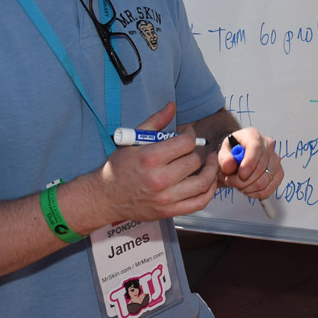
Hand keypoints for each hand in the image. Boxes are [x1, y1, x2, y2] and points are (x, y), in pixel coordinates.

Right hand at [96, 102, 220, 221]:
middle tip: (192, 149)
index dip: (191, 135)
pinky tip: (208, 181)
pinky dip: (209, 191)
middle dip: (196, 151)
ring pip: (202, 182)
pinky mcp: (169, 211)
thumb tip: (172, 105)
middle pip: (193, 161)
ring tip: (210, 162)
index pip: (185, 143)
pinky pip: (199, 202)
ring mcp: (166, 198)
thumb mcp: (132, 140)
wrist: (106, 197)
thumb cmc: (119, 167)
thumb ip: (155, 122)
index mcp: (150, 158)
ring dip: (211, 170)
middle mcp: (160, 179)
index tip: (188, 134)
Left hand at [217, 127, 283, 200]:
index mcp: (253, 136)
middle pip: (261, 168)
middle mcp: (267, 146)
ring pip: (265, 180)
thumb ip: (224, 159)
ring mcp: (275, 159)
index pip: (256, 149)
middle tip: (231, 181)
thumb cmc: (232, 152)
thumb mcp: (223, 152)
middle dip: (243, 180)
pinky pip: (270, 188)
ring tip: (238, 185)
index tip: (240, 174)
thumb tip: (230, 165)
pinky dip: (257, 193)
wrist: (239, 156)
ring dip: (248, 188)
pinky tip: (248, 189)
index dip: (249, 164)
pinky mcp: (278, 172)